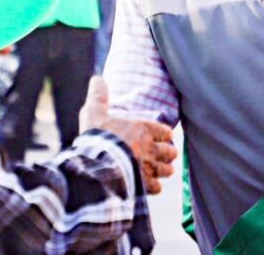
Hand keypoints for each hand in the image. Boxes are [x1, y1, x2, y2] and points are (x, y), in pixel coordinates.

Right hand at [79, 76, 176, 193]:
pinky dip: (154, 186)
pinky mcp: (143, 186)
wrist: (94, 166)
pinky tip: (148, 186)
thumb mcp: (94, 112)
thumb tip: (97, 77)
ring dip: (164, 169)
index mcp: (143, 129)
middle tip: (164, 153)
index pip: (165, 131)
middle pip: (169, 151)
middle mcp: (150, 149)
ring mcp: (148, 169)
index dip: (164, 134)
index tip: (164, 135)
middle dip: (168, 152)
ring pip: (166, 170)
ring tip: (160, 170)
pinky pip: (156, 187)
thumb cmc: (96, 137)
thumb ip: (98, 96)